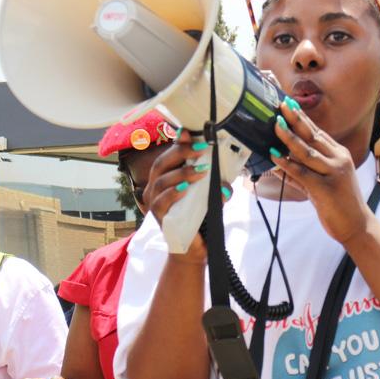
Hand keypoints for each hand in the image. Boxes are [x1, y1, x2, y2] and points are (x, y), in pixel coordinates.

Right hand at [143, 129, 233, 264]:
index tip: (189, 132)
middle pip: (161, 164)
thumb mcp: (209, 196)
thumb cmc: (199, 217)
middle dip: (180, 153)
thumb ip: (214, 185)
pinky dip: (173, 193)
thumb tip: (224, 182)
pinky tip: (185, 188)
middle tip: (201, 148)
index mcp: (166, 177)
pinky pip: (161, 202)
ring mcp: (155, 202)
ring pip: (161, 181)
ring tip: (201, 170)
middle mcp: (156, 188)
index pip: (169, 155)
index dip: (177, 143)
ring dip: (182, 173)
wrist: (193, 247)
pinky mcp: (158, 217)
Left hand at [269, 101, 370, 244]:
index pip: (318, 132)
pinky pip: (302, 173)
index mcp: (339, 154)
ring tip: (275, 125)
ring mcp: (334, 173)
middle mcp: (338, 159)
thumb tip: (278, 163)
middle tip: (281, 105)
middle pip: (313, 136)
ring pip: (307, 151)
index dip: (302, 118)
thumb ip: (302, 172)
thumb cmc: (339, 203)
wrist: (357, 225)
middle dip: (295, 120)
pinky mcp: (326, 189)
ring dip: (289, 138)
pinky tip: (274, 156)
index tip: (288, 105)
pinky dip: (287, 164)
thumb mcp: (322, 182)